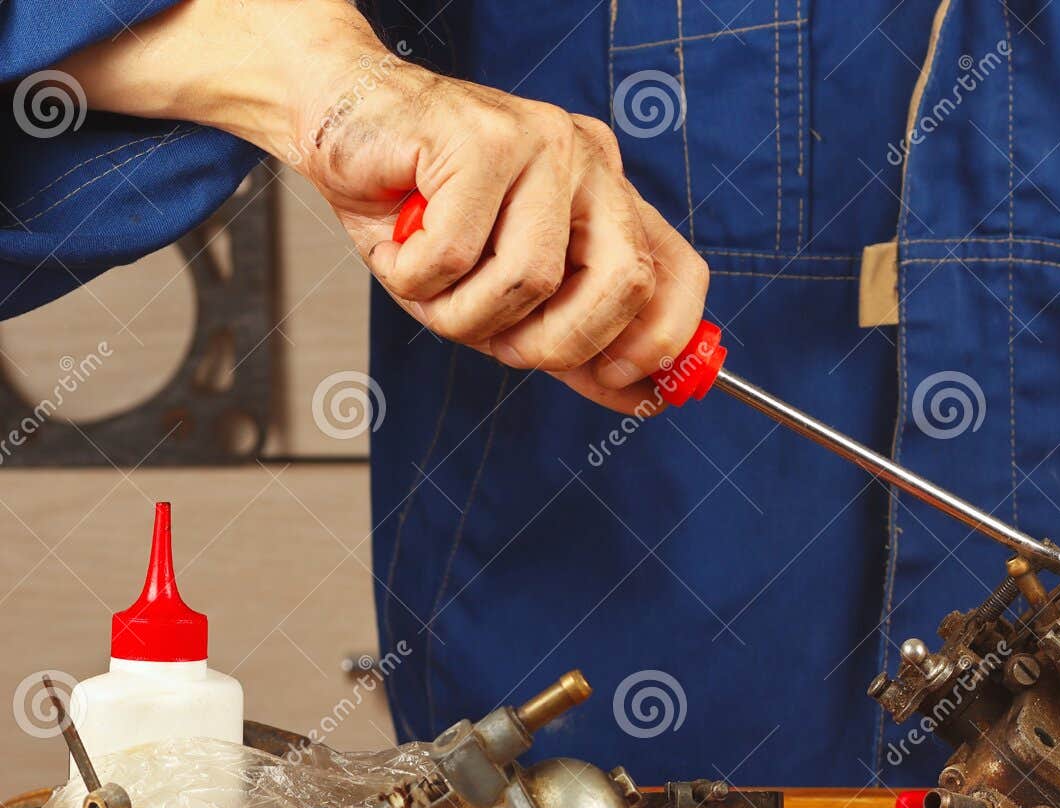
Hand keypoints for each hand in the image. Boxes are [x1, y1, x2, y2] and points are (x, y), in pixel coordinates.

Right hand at [62, 0, 707, 414]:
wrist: (335, 116)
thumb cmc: (417, 210)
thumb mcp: (502, 292)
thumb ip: (573, 337)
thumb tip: (645, 395)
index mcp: (607, 197)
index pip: (680, 273)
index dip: (665, 341)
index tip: (628, 381)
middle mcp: (589, 162)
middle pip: (625, 283)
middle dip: (560, 344)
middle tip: (502, 346)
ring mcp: (541, 143)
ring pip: (531, 279)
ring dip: (465, 312)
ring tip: (430, 279)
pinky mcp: (482, 137)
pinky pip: (457, 254)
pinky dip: (416, 276)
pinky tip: (401, 244)